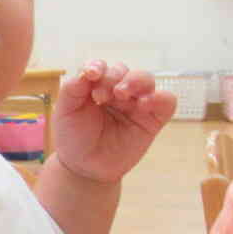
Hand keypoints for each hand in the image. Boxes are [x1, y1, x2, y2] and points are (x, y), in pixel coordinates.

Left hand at [51, 61, 176, 183]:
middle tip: (100, 96)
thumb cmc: (74, 137)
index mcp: (97, 85)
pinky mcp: (152, 119)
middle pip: (124, 70)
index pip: (102, 67)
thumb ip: (73, 89)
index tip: (91, 74)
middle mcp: (118, 91)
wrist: (85, 168)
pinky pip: (166, 101)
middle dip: (113, 77)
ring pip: (146, 79)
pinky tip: (144, 103)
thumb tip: (88, 71)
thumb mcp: (65, 111)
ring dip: (136, 81)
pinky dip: (159, 97)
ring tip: (121, 94)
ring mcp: (136, 104)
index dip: (98, 66)